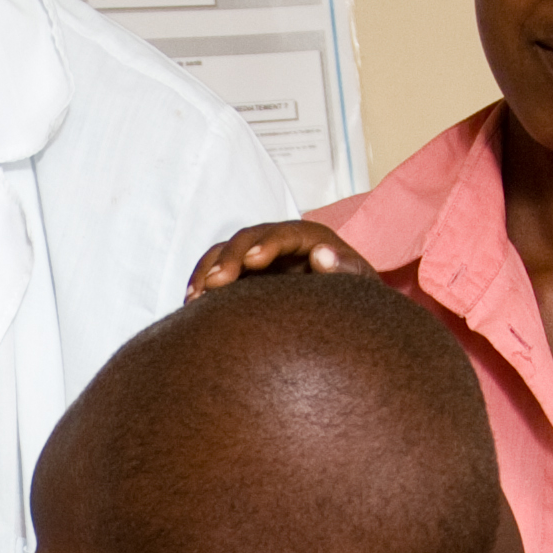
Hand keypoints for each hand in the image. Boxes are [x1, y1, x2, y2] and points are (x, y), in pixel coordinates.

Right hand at [184, 218, 362, 298]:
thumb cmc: (355, 301)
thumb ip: (347, 271)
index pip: (284, 234)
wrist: (342, 319)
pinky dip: (202, 283)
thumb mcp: (360, 287)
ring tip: (195, 298)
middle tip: (214, 285)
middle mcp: (280, 242)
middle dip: (228, 259)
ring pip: (225, 251)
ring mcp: (258, 257)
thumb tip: (322, 255)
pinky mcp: (243, 274)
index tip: (253, 261)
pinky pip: (216, 271)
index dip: (267, 244)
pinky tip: (192, 304)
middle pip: (248, 239)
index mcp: (310, 238)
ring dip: (208, 271)